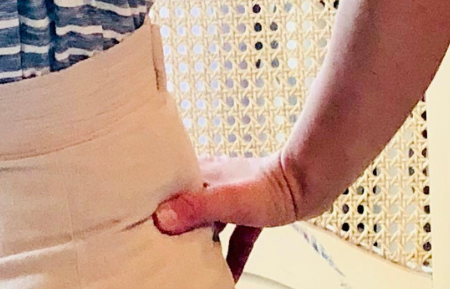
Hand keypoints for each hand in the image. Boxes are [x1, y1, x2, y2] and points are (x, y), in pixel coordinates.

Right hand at [153, 153, 300, 281]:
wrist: (306, 184)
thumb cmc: (268, 186)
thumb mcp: (226, 200)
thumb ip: (195, 208)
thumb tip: (161, 218)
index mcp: (202, 174)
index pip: (170, 188)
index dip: (155, 202)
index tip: (143, 220)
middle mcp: (213, 183)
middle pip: (187, 208)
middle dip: (177, 226)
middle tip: (165, 246)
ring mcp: (232, 199)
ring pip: (210, 224)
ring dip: (202, 242)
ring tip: (191, 261)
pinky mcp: (250, 214)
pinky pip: (235, 238)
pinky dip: (230, 256)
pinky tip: (229, 275)